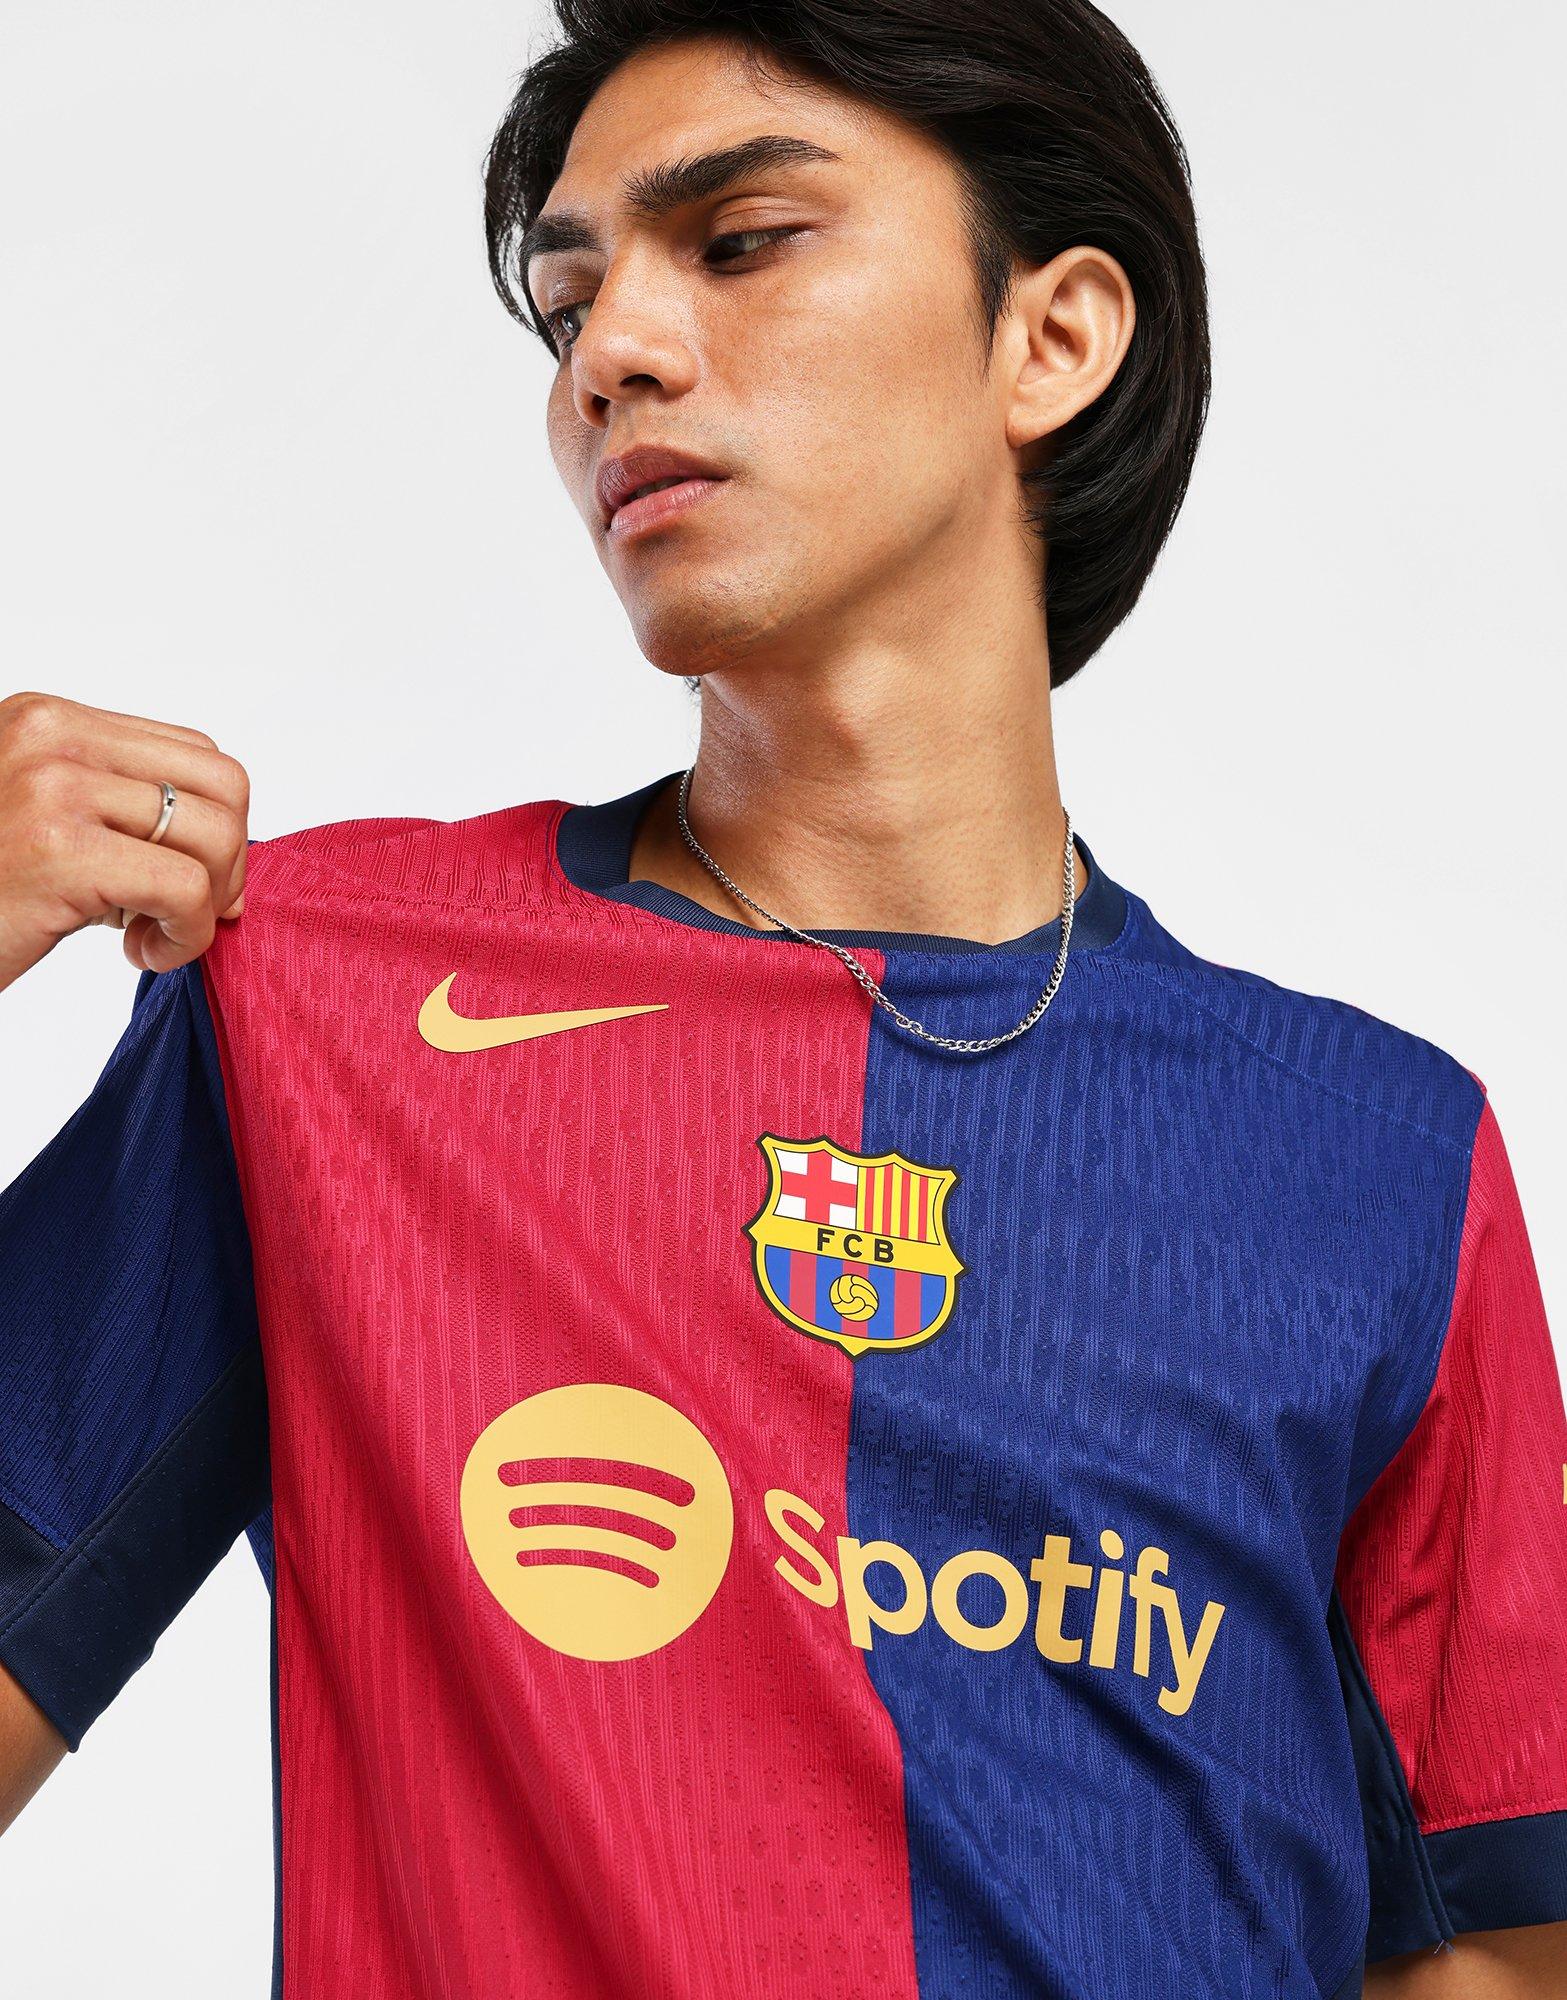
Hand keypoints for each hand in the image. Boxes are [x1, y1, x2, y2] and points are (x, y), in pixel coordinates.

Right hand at [0, 690, 249, 990]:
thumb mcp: (45, 825)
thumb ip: (116, 815)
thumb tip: (225, 861)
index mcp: (48, 720)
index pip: (194, 752)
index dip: (219, 824)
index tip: (198, 883)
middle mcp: (51, 736)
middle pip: (222, 784)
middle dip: (230, 862)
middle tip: (191, 915)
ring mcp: (53, 787)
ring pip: (214, 835)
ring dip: (207, 905)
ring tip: (155, 937)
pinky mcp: (58, 849)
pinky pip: (185, 888)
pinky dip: (187, 935)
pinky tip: (142, 954)